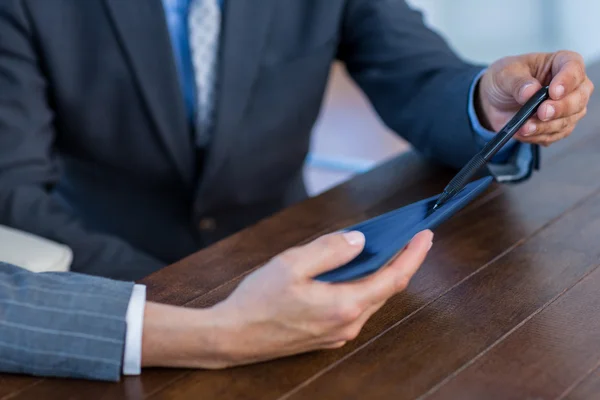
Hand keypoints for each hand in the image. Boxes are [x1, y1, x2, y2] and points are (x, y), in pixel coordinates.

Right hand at [141, 230, 433, 368]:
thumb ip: (330, 249)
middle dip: (399, 262)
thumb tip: (359, 240)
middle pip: (384, 289)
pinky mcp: (326, 335)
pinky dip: (361, 286)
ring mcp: (338, 333)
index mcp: (344, 305)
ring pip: (369, 299)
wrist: (232, 336)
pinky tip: (353, 272)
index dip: (412, 255)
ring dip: (379, 274)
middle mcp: (347, 324)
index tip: (425, 235)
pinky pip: (354, 307)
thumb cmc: (258, 300)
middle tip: (407, 237)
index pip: (393, 278)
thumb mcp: (292, 264)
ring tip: (383, 250)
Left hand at [477, 51, 593, 145]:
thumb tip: (530, 91)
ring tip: (524, 128)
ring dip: (546, 127)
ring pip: (568, 120)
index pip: (574, 68)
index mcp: (560, 63)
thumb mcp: (504, 74)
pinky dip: (538, 136)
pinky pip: (554, 135)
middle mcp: (570, 86)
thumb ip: (517, 82)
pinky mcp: (557, 126)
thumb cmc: (504, 79)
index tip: (553, 92)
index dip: (567, 81)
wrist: (493, 101)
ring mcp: (567, 108)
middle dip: (560, 108)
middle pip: (578, 98)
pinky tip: (523, 133)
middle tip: (542, 112)